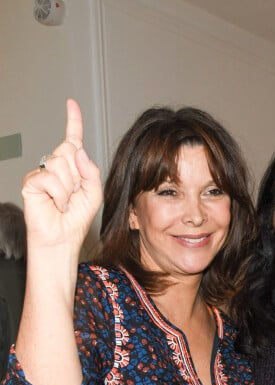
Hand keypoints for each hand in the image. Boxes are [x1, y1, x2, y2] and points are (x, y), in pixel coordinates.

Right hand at [21, 99, 102, 253]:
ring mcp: (42, 172)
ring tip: (65, 202)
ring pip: (60, 164)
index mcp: (72, 166)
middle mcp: (56, 165)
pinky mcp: (31, 182)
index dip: (73, 121)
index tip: (71, 104)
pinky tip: (57, 205)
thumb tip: (78, 150)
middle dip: (77, 174)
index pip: (73, 139)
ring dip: (69, 188)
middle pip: (69, 150)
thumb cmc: (77, 219)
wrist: (62, 239)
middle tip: (74, 195)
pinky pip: (50, 178)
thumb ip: (91, 171)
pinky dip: (59, 194)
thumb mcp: (94, 194)